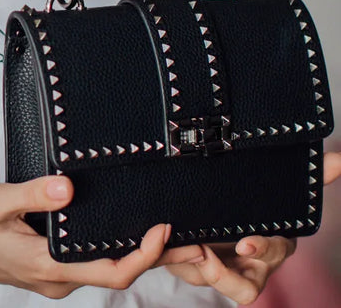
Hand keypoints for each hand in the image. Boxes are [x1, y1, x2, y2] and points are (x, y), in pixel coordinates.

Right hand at [0, 174, 203, 299]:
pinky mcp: (49, 268)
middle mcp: (57, 278)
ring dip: (138, 253)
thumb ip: (32, 194)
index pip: (110, 270)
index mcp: (48, 266)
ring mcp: (54, 276)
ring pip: (105, 268)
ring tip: (167, 232)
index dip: (144, 255)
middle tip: (191, 237)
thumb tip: (69, 187)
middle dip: (156, 257)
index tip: (163, 228)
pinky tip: (123, 231)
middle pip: (118, 272)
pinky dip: (115, 249)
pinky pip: (91, 263)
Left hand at [166, 151, 340, 304]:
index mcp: (269, 246)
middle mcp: (244, 263)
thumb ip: (314, 177)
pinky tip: (150, 233)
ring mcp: (213, 265)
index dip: (262, 249)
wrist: (220, 214)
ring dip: (185, 261)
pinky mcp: (185, 259)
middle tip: (202, 249)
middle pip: (239, 286)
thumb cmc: (257, 205)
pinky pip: (173, 263)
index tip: (246, 240)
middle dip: (221, 273)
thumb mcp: (281, 190)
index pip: (272, 253)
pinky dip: (160, 252)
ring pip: (200, 276)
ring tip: (170, 236)